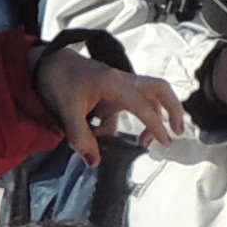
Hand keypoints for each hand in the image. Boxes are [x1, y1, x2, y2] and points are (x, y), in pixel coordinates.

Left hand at [38, 42, 187, 161]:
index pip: (143, 104)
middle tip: (178, 131)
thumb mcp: (66, 109)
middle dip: (173, 109)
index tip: (166, 141)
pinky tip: (106, 137)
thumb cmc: (58, 79)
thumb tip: (94, 161)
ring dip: (152, 119)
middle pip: (159, 90)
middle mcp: (122, 82)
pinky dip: (123, 125)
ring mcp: (119, 88)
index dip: (156, 124)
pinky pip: (128, 110)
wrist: (48, 64)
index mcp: (114, 82)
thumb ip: (80, 137)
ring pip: (148, 100)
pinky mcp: (113, 96)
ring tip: (145, 142)